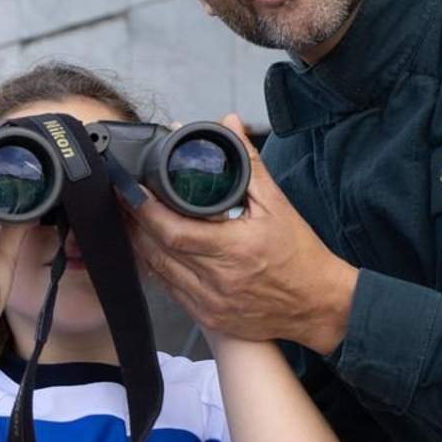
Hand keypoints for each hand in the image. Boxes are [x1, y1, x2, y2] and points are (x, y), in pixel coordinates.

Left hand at [127, 115, 357, 354]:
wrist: (319, 305)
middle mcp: (219, 280)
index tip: (131, 188)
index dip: (146, 209)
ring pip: (159, 273)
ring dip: (139, 245)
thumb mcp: (278, 204)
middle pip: (158, 251)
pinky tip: (149, 251)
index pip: (175, 231)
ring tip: (128, 219)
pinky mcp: (210, 317)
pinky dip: (155, 268)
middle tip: (121, 198)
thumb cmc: (301, 255)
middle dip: (134, 222)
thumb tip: (229, 124)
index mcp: (236, 249)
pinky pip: (170, 292)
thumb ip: (248, 163)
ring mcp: (211, 303)